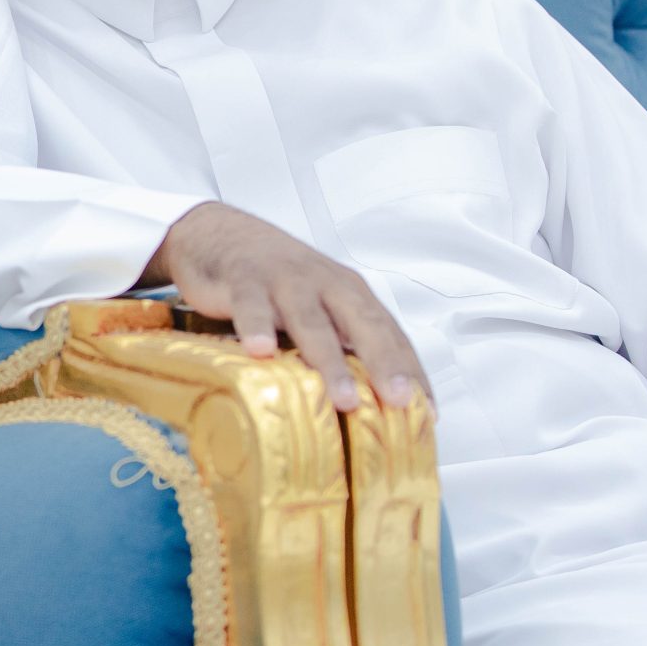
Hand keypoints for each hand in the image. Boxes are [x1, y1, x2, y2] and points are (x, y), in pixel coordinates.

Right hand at [143, 202, 426, 410]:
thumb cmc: (275, 280)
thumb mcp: (316, 307)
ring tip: (343, 398)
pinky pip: (252, 305)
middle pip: (362, 323)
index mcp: (350, 293)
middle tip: (398, 401)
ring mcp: (285, 281)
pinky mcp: (243, 280)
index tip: (426, 413)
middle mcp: (325, 284)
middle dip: (384, 362)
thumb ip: (338, 345)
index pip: (390, 333)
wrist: (220, 232)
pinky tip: (261, 351)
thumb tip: (366, 406)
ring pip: (312, 321)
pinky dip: (258, 325)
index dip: (410, 372)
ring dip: (330, 360)